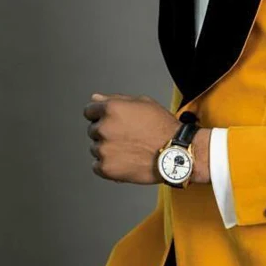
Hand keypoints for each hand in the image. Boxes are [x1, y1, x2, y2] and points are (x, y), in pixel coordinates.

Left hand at [83, 92, 210, 184]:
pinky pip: (97, 166)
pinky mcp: (106, 168)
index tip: (110, 121)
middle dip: (106, 132)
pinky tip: (125, 160)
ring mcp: (103, 149)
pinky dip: (108, 165)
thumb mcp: (143, 103)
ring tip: (129, 149)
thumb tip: (96, 98)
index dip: (100, 115)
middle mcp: (104, 128)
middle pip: (93, 130)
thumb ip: (116, 99)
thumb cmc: (163, 127)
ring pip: (95, 148)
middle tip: (126, 136)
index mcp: (111, 109)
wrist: (175, 153)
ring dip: (107, 149)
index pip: (89, 111)